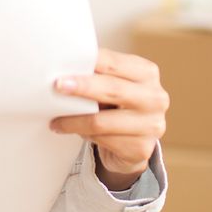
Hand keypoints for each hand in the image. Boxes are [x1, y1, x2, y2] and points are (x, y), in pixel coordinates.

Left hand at [50, 49, 168, 191]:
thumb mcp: (112, 84)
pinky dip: (84, 135)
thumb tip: (64, 69)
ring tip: (57, 120)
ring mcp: (152, 125)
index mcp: (146, 73)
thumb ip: (97, 74)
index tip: (64, 66)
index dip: (88, 63)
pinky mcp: (142, 149)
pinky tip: (74, 132)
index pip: (114, 63)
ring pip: (102, 121)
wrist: (134, 141)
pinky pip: (103, 141)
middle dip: (82, 87)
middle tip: (58, 87)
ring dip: (74, 121)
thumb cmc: (117, 106)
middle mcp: (155, 98)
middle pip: (112, 89)